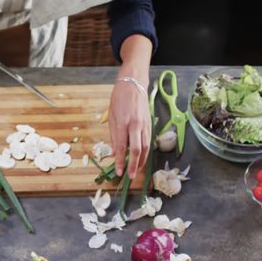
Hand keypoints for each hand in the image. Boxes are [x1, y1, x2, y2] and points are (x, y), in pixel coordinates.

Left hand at [110, 35, 154, 179]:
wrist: (134, 84)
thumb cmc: (119, 98)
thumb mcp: (111, 116)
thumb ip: (114, 135)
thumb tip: (115, 152)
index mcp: (123, 122)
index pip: (121, 147)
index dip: (120, 161)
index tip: (119, 172)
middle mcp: (135, 125)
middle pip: (137, 150)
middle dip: (133, 165)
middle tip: (130, 177)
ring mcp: (144, 125)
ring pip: (145, 147)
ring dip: (141, 162)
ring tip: (136, 172)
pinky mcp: (149, 124)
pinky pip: (148, 142)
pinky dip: (146, 153)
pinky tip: (142, 159)